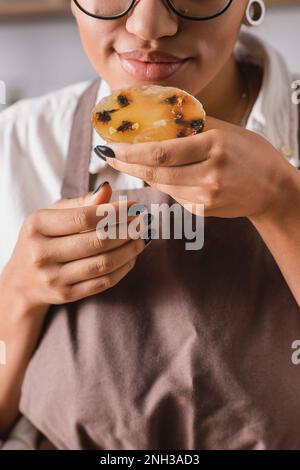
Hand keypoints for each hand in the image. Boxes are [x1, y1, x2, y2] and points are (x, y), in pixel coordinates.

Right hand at [1, 183, 148, 311]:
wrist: (22, 280)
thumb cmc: (41, 240)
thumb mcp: (51, 216)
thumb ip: (80, 203)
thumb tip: (108, 190)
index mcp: (37, 227)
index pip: (83, 218)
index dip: (114, 212)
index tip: (134, 206)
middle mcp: (42, 253)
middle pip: (96, 241)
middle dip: (126, 230)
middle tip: (143, 222)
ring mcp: (54, 278)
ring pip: (103, 263)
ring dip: (128, 250)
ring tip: (140, 239)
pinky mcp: (66, 295)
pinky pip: (103, 282)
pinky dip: (122, 269)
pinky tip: (131, 257)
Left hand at [102, 117, 293, 218]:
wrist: (273, 189)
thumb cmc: (250, 153)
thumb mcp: (226, 130)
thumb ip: (192, 125)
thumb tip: (157, 113)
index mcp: (214, 147)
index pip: (161, 152)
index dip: (131, 151)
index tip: (111, 145)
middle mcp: (209, 175)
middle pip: (155, 173)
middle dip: (126, 165)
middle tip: (108, 155)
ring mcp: (206, 197)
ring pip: (161, 185)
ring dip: (141, 174)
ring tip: (126, 162)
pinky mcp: (203, 211)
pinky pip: (173, 195)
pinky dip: (162, 183)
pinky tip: (157, 174)